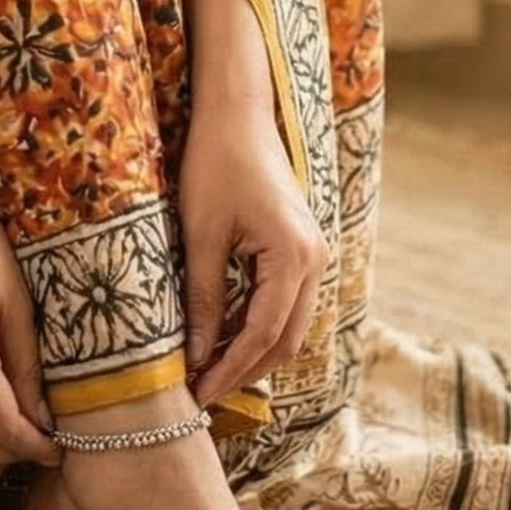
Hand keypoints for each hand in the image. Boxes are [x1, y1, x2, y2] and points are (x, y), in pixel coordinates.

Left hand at [178, 91, 329, 406]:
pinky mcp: (301, 249)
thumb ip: (204, 298)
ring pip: (288, 324)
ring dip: (251, 351)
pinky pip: (284, 302)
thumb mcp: (201, 235)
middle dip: (243, 370)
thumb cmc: (215, 165)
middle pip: (285, 339)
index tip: (198, 394)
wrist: (237, 115)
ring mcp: (313, 254)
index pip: (263, 333)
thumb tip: (196, 355)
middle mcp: (314, 260)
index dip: (230, 369)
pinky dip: (256, 325)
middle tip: (201, 394)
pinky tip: (221, 336)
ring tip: (207, 371)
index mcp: (294, 256)